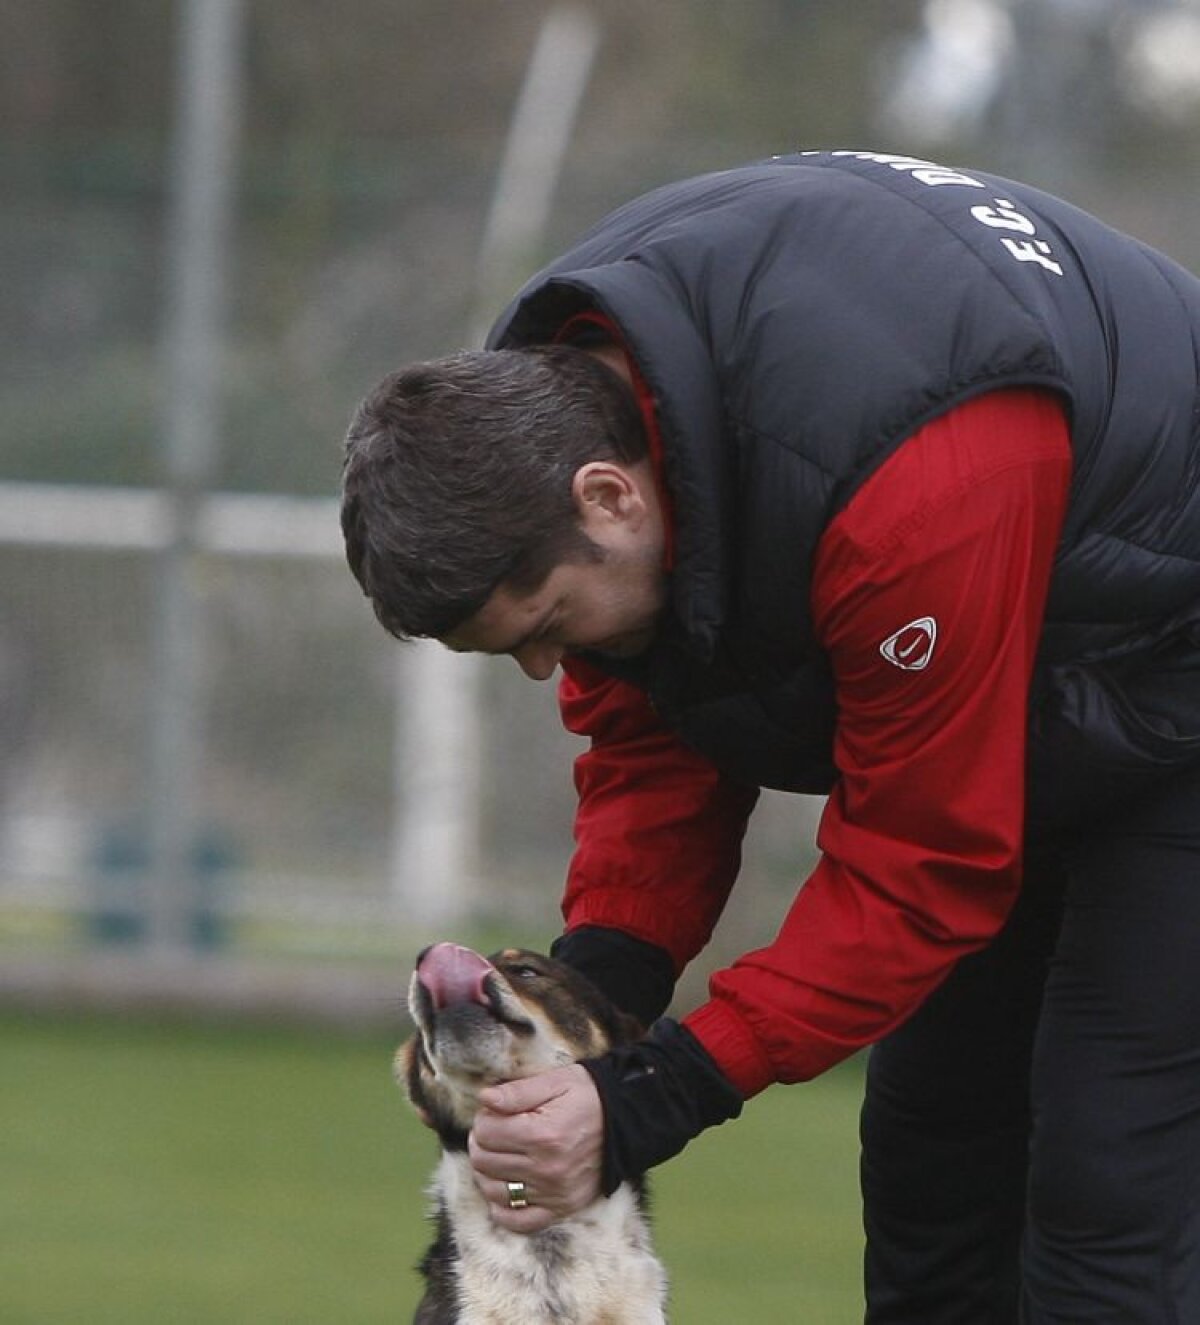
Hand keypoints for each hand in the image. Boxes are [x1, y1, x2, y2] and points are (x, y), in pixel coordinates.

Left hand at [468, 1063, 603, 1232]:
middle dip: (482, 1143)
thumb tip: (484, 1098)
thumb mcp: (555, 1082)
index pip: (486, 1133)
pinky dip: (503, 1209)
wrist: (625, 1120)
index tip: (493, 1112)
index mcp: (542, 1135)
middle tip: (494, 1131)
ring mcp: (554, 1193)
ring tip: (499, 1155)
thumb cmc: (587, 1095)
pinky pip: (519, 1222)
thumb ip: (517, 1092)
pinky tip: (505, 1189)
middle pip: (485, 1162)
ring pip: (494, 1191)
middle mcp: (546, 1169)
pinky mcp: (562, 1208)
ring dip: (488, 1172)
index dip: (483, 1119)